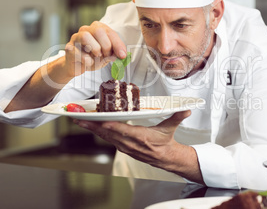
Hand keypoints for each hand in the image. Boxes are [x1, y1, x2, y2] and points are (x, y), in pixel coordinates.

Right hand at [64, 21, 126, 76]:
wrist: (75, 66)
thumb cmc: (91, 58)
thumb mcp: (106, 56)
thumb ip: (113, 54)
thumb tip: (122, 54)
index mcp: (97, 29)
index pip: (110, 32)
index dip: (118, 44)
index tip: (122, 55)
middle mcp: (85, 30)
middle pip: (98, 30)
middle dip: (106, 45)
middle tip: (107, 55)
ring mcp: (75, 38)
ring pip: (85, 36)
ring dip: (95, 49)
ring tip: (97, 56)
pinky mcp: (69, 48)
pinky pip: (78, 52)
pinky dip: (87, 60)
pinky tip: (88, 63)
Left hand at [73, 110, 202, 182]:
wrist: (165, 158)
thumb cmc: (165, 143)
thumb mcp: (170, 128)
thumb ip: (177, 117)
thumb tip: (186, 109)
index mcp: (141, 137)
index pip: (124, 131)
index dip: (111, 127)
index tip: (100, 122)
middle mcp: (130, 143)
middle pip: (109, 134)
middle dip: (93, 126)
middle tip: (80, 119)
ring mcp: (125, 147)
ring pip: (106, 137)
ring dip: (93, 130)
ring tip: (81, 121)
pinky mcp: (123, 148)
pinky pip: (109, 140)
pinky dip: (100, 133)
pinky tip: (93, 127)